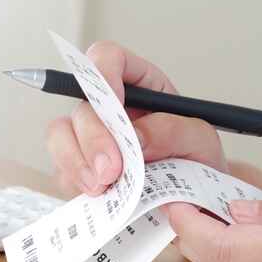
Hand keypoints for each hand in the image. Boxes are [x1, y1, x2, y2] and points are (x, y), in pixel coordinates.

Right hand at [46, 41, 226, 197]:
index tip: (113, 106)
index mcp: (138, 85)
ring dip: (77, 162)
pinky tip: (102, 196)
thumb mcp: (201, 140)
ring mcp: (89, 137)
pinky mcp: (79, 166)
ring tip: (104, 188)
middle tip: (112, 170)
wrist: (192, 202)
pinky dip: (77, 184)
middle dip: (94, 138)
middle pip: (82, 104)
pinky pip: (61, 169)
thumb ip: (175, 131)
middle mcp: (108, 107)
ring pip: (60, 134)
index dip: (101, 74)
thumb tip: (137, 136)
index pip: (107, 58)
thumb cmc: (197, 162)